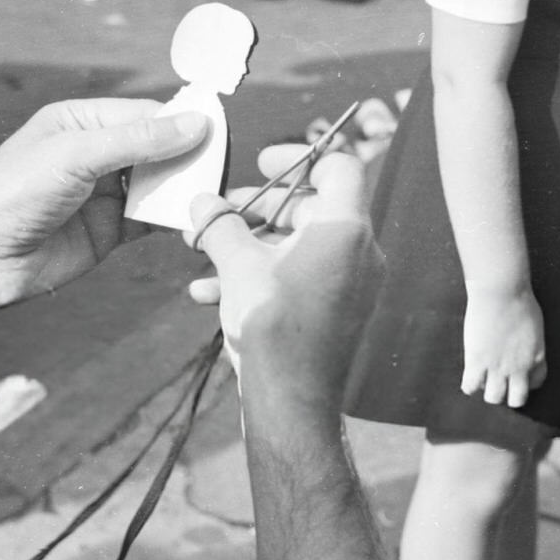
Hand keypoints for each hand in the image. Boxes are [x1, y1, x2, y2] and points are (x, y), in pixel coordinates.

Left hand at [0, 99, 208, 317]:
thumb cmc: (11, 194)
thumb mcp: (75, 156)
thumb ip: (137, 141)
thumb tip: (196, 123)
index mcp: (82, 122)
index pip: (146, 115)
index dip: (182, 122)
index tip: (219, 133)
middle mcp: (97, 154)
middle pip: (159, 148)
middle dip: (188, 157)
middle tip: (222, 168)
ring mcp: (105, 194)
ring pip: (160, 184)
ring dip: (184, 190)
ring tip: (213, 195)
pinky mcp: (110, 231)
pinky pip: (152, 220)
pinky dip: (174, 220)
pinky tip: (194, 221)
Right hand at [184, 146, 384, 415]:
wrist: (291, 402)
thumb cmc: (271, 327)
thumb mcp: (237, 265)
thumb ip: (220, 226)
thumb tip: (201, 203)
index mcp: (344, 228)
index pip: (338, 166)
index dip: (300, 156)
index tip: (264, 162)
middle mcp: (358, 251)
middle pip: (311, 205)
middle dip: (259, 206)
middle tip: (221, 211)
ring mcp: (351, 283)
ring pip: (300, 244)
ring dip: (251, 242)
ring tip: (203, 250)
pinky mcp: (338, 310)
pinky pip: (301, 277)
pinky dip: (262, 275)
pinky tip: (209, 292)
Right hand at [460, 289, 545, 406]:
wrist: (500, 292)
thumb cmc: (518, 299)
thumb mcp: (534, 325)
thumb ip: (529, 339)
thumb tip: (520, 341)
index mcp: (536, 357)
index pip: (536, 382)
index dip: (526, 382)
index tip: (518, 376)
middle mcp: (519, 368)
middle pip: (517, 399)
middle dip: (509, 395)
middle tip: (501, 384)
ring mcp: (498, 367)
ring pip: (494, 397)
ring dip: (489, 391)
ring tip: (483, 380)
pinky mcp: (477, 361)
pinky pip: (471, 386)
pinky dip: (469, 385)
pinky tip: (469, 377)